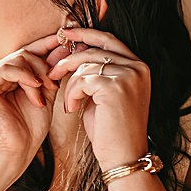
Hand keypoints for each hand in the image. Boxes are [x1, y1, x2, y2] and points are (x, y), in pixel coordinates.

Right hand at [0, 35, 59, 173]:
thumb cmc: (29, 129)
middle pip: (24, 53)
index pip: (28, 53)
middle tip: (55, 82)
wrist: (15, 151)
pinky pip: (7, 68)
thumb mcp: (46, 94)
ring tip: (45, 93)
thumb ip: (51, 73)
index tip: (67, 40)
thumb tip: (64, 47)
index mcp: (8, 77)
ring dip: (38, 75)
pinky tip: (36, 89)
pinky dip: (26, 77)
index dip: (47, 45)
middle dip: (45, 64)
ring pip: (18, 58)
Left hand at [47, 26, 150, 167]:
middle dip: (68, 59)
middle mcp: (137, 67)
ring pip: (84, 65)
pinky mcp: (114, 88)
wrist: (123, 156)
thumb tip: (75, 49)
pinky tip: (71, 109)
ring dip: (69, 84)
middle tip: (51, 72)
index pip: (109, 40)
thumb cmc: (111, 129)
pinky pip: (81, 80)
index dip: (86, 34)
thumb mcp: (105, 94)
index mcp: (139, 66)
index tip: (65, 34)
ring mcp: (128, 76)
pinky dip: (71, 94)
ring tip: (68, 103)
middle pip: (94, 49)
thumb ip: (97, 71)